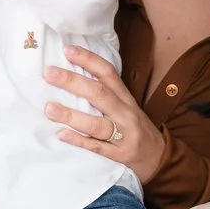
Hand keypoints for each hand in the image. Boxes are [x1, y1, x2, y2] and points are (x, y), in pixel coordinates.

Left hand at [44, 46, 163, 183]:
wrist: (159, 159)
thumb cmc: (136, 130)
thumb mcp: (127, 108)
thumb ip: (105, 95)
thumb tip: (71, 79)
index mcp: (125, 98)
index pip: (108, 73)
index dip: (88, 59)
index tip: (67, 50)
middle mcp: (126, 113)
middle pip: (99, 93)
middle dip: (73, 82)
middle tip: (49, 73)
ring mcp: (124, 136)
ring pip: (97, 123)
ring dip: (72, 115)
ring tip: (50, 108)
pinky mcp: (120, 156)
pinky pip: (98, 148)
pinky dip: (80, 141)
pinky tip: (62, 135)